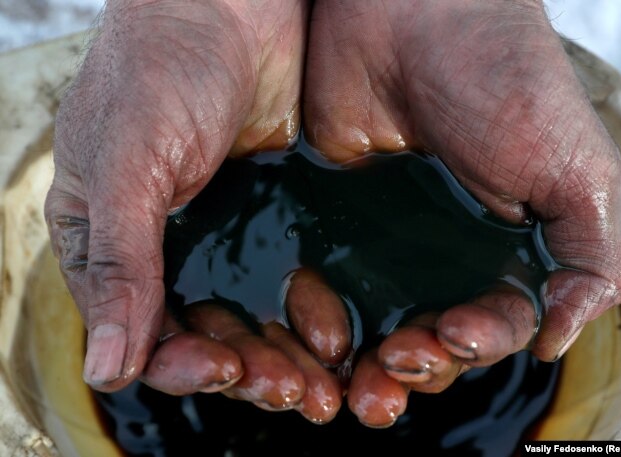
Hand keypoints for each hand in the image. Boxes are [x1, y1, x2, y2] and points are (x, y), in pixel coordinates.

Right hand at [44, 0, 317, 403]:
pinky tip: (337, 335)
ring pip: (250, 319)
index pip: (140, 331)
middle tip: (292, 392)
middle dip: (246, 371)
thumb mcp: (129, 163)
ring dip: (283, 356)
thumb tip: (105, 368)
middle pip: (203, 337)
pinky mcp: (275, 216)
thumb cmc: (161, 67)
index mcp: (112, 241)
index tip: (228, 371)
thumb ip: (121, 263)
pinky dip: (308, 314)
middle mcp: (165, 248)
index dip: (182, 364)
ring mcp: (223, 233)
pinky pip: (289, 282)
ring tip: (320, 384)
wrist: (234, 4)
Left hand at [304, 0, 620, 425]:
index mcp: (505, 250)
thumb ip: (588, 258)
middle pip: (429, 339)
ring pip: (374, 324)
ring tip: (352, 376)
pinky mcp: (333, 219)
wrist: (412, 10)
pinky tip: (315, 337)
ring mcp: (386, 240)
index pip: (493, 326)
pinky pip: (322, 285)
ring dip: (366, 363)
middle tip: (393, 366)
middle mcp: (446, 254)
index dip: (476, 346)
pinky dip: (319, 321)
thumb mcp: (575, 170)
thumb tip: (556, 340)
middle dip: (416, 366)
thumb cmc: (505, 78)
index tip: (451, 337)